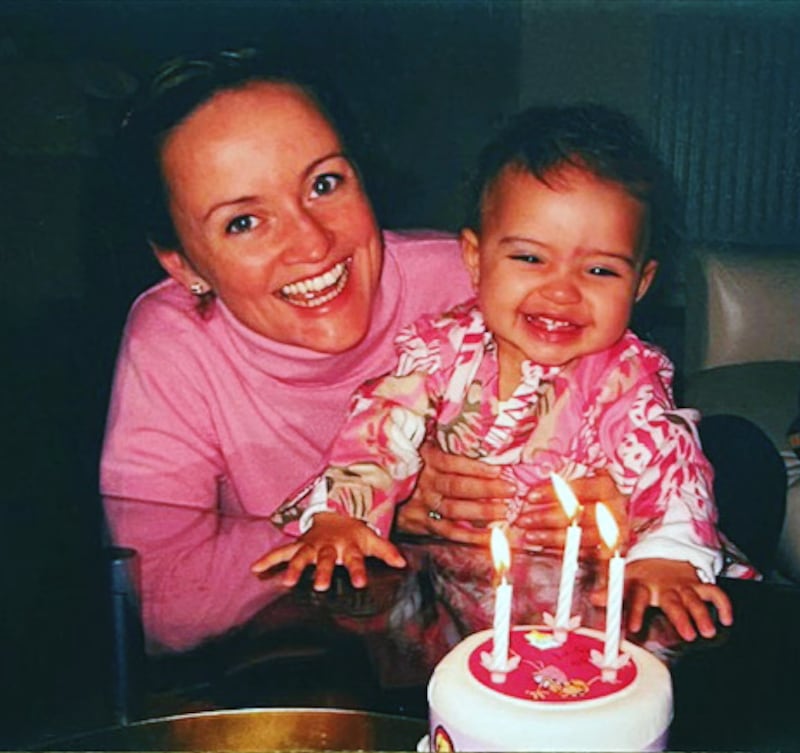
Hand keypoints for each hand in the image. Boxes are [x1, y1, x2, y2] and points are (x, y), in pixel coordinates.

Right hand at [251, 513, 405, 591]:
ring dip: (294, 568)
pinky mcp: (298, 545)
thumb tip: (402, 564)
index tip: (359, 583)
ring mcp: (311, 546)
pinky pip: (281, 552)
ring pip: (301, 557)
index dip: (357, 571)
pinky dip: (268, 559)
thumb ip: (386, 551)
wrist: (335, 512)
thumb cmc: (353, 532)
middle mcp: (328, 546)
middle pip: (325, 560)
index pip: (355, 560)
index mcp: (347, 546)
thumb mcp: (371, 539)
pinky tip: (255, 568)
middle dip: (323, 571)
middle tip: (321, 585)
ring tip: (288, 582)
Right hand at [395, 441, 512, 544]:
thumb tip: (477, 423)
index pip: (450, 463)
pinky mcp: (423, 523)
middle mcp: (424, 482)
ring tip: (504, 511)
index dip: (474, 467)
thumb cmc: (417, 462)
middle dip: (485, 489)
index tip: (498, 470)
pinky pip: (448, 532)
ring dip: (481, 512)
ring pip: (453, 509)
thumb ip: (445, 436)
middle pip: (455, 487)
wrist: (385, 489)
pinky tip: (490, 536)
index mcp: (425, 458)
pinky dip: (470, 536)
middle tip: (510, 490)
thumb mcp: (425, 443)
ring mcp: (423, 504)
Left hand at [512, 472, 627, 553]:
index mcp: (605, 487)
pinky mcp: (610, 551)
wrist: (617, 515)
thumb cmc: (593, 494)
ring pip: (580, 536)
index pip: (577, 488)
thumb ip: (562, 482)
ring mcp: (613, 532)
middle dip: (546, 518)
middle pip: (577, 515)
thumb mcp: (582, 480)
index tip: (530, 497)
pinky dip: (563, 551)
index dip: (552, 493)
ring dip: (551, 537)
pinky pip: (584, 554)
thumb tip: (533, 474)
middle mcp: (612, 509)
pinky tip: (544, 548)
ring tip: (528, 536)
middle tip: (523, 520)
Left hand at [593, 558, 733, 641]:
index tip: (634, 628)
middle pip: (673, 601)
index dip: (635, 611)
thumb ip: (611, 591)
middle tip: (688, 635)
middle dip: (681, 617)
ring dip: (702, 614)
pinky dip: (723, 604)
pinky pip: (715, 593)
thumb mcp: (625, 579)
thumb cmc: (642, 574)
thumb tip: (593, 598)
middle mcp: (664, 585)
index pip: (637, 596)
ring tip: (708, 631)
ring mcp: (683, 585)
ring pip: (695, 599)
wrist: (663, 553)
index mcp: (643, 584)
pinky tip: (727, 619)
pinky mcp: (699, 585)